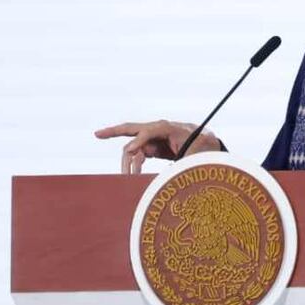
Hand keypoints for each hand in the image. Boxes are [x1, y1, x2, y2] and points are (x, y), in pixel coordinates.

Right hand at [94, 120, 220, 173]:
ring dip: (129, 162)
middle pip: (132, 128)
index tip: (131, 152)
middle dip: (114, 131)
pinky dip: (133, 164)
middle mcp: (157, 130)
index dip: (139, 140)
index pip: (149, 130)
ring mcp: (153, 139)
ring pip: (133, 147)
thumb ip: (183, 158)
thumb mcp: (196, 152)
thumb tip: (173, 170)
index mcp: (169, 127)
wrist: (207, 144)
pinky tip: (132, 175)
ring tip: (128, 177)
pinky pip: (138, 154)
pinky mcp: (152, 147)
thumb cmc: (202, 146)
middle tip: (97, 134)